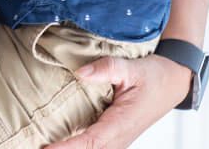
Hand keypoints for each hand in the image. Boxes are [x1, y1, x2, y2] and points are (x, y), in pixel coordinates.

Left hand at [46, 54, 190, 148]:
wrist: (172, 82)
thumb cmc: (152, 75)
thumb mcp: (131, 67)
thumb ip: (106, 68)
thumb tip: (80, 72)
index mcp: (121, 123)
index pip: (90, 142)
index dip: (68, 148)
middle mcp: (119, 137)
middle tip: (37, 146)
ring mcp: (118, 139)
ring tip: (44, 146)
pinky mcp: (115, 135)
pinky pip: (94, 145)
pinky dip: (79, 145)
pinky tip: (60, 142)